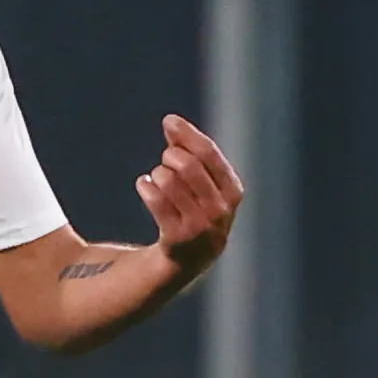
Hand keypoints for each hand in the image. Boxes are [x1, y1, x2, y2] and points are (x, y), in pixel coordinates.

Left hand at [135, 114, 242, 276]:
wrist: (191, 256)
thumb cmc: (197, 208)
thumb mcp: (202, 181)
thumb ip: (189, 151)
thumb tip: (171, 122)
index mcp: (232, 190)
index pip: (209, 153)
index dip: (188, 134)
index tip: (169, 121)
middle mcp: (220, 209)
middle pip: (188, 165)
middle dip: (171, 156)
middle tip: (166, 159)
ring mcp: (199, 225)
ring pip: (168, 181)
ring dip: (158, 173)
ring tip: (158, 178)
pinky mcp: (177, 237)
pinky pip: (155, 199)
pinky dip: (145, 186)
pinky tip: (145, 185)